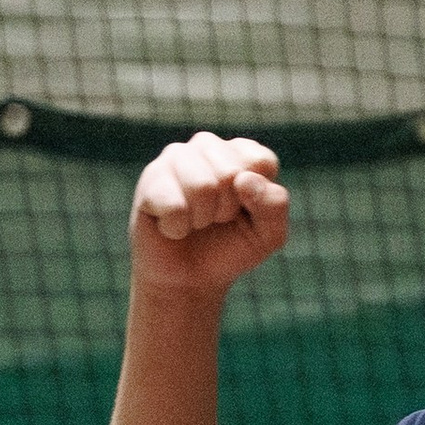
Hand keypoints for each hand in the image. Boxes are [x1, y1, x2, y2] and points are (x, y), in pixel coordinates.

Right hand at [129, 133, 289, 301]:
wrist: (188, 279)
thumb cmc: (230, 248)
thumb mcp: (268, 234)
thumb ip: (274, 204)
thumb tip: (244, 180)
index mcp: (241, 152)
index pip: (261, 162)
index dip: (257, 200)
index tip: (243, 212)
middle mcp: (207, 145)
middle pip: (230, 174)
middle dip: (226, 210)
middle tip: (214, 220)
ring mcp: (175, 158)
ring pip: (203, 186)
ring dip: (202, 218)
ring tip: (194, 221)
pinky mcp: (150, 179)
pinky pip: (174, 206)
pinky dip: (178, 228)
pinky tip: (171, 226)